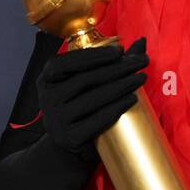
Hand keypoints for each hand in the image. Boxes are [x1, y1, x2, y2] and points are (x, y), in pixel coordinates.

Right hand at [37, 37, 148, 154]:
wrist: (66, 148)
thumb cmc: (81, 108)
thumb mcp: (85, 84)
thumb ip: (110, 63)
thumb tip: (142, 41)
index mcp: (48, 79)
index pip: (68, 62)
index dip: (94, 55)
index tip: (120, 50)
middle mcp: (48, 98)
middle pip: (86, 79)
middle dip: (117, 68)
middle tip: (141, 62)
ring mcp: (57, 119)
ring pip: (93, 98)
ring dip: (121, 86)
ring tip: (141, 78)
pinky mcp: (69, 137)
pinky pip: (97, 120)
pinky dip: (116, 108)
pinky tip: (132, 99)